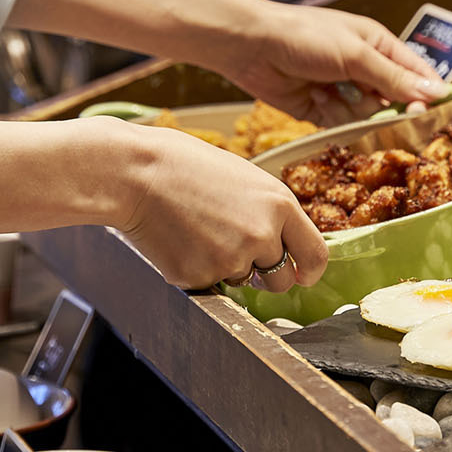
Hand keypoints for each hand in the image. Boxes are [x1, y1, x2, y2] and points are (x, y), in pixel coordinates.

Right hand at [109, 121, 327, 291]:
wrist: (135, 172)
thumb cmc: (185, 166)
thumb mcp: (245, 179)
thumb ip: (270, 212)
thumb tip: (283, 243)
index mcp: (280, 205)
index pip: (316, 255)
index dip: (310, 271)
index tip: (303, 276)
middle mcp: (262, 236)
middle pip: (281, 281)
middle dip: (265, 276)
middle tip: (237, 251)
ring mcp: (230, 259)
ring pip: (240, 281)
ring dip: (226, 267)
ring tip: (198, 231)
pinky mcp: (199, 277)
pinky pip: (207, 284)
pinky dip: (195, 268)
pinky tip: (178, 240)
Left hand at [223, 3, 447, 124]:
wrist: (252, 47)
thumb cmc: (304, 37)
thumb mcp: (355, 55)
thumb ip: (394, 77)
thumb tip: (435, 92)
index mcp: (378, 46)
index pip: (416, 73)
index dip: (426, 94)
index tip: (431, 113)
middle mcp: (364, 69)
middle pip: (393, 101)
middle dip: (383, 107)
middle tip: (369, 102)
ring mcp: (343, 90)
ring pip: (367, 117)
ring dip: (350, 108)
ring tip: (328, 88)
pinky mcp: (322, 110)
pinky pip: (342, 125)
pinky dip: (331, 114)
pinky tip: (315, 96)